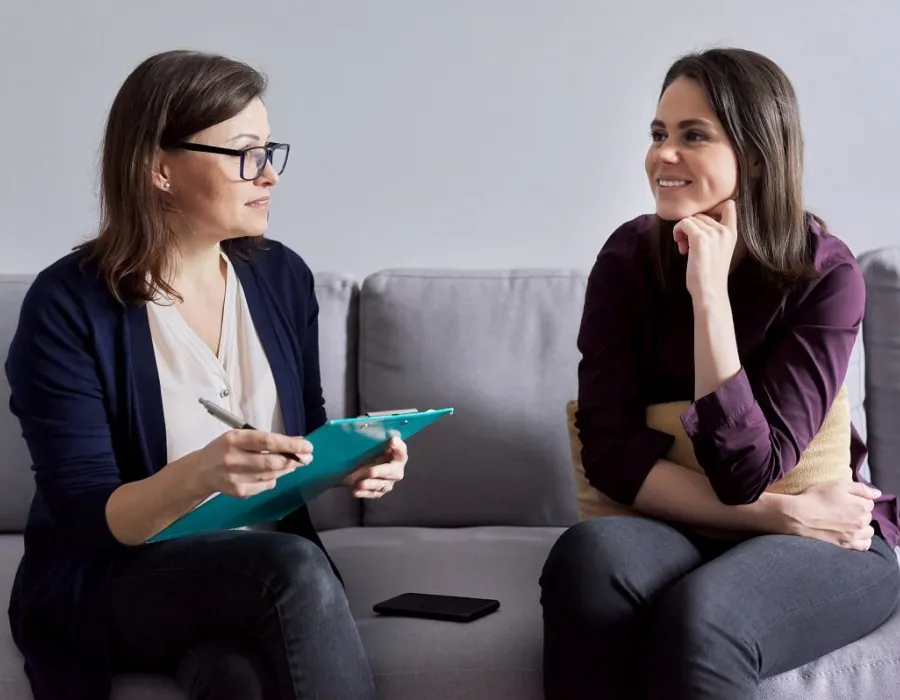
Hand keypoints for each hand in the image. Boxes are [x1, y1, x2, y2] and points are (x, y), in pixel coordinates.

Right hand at [192, 430, 312, 498]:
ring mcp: (235, 478)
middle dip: (293, 460)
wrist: (201, 471)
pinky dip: (273, 479)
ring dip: (286, 469)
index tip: (307, 446)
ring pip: (271, 476)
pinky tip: (273, 474)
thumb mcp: (241, 437)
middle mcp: (233, 459)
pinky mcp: (238, 492)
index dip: (289, 445)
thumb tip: (297, 442)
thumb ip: (266, 439)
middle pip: (271, 462)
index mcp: (234, 439)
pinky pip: (265, 486)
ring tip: (293, 463)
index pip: (267, 442)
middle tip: (307, 457)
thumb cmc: (225, 449)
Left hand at [341, 436, 407, 497]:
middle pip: (392, 471)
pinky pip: (373, 494)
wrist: (360, 465)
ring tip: (360, 483)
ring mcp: (388, 482)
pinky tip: (356, 491)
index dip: (398, 446)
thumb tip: (372, 432)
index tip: (392, 440)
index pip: (401, 450)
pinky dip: (364, 493)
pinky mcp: (379, 492)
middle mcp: (396, 470)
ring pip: (382, 485)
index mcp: (397, 455)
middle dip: (381, 471)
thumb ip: (374, 438)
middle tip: (370, 471)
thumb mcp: (373, 444)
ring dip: (371, 484)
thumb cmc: (371, 451)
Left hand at [673, 199, 737, 300]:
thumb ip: (715, 234)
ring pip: (691, 219)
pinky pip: (683, 223)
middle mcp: (724, 230)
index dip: (712, 207)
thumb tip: (697, 220)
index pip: (729, 204)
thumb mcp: (720, 249)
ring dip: (683, 231)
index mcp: (732, 232)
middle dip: (692, 227)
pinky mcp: (700, 239)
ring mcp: (713, 233)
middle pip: (701, 214)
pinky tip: (681, 247)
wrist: (710, 291)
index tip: (701, 223)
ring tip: (685, 248)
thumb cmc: (711, 274)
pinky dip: (677, 232)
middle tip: (688, 244)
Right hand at [781, 481, 880, 550]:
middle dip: (860, 512)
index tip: (846, 499)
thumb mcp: (837, 485)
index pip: (869, 502)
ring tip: (849, 523)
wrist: (799, 516)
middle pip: (868, 516)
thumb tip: (877, 494)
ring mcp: (855, 535)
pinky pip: (864, 545)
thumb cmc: (816, 498)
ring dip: (862, 527)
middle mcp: (862, 522)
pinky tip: (853, 535)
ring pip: (868, 531)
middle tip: (843, 509)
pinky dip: (861, 540)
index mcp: (861, 506)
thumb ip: (860, 488)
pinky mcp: (847, 545)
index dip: (857, 499)